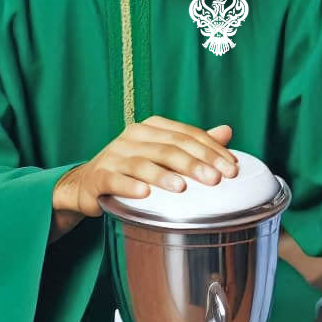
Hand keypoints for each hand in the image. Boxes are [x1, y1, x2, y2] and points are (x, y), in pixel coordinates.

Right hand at [53, 117, 236, 218]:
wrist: (89, 182)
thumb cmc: (133, 168)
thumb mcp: (163, 153)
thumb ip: (193, 144)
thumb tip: (227, 131)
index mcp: (151, 127)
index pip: (186, 134)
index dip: (211, 149)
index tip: (231, 168)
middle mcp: (133, 137)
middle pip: (169, 147)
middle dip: (195, 163)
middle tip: (217, 179)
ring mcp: (114, 156)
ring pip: (143, 163)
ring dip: (163, 175)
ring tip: (182, 188)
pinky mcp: (99, 176)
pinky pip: (115, 180)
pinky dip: (130, 186)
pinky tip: (144, 194)